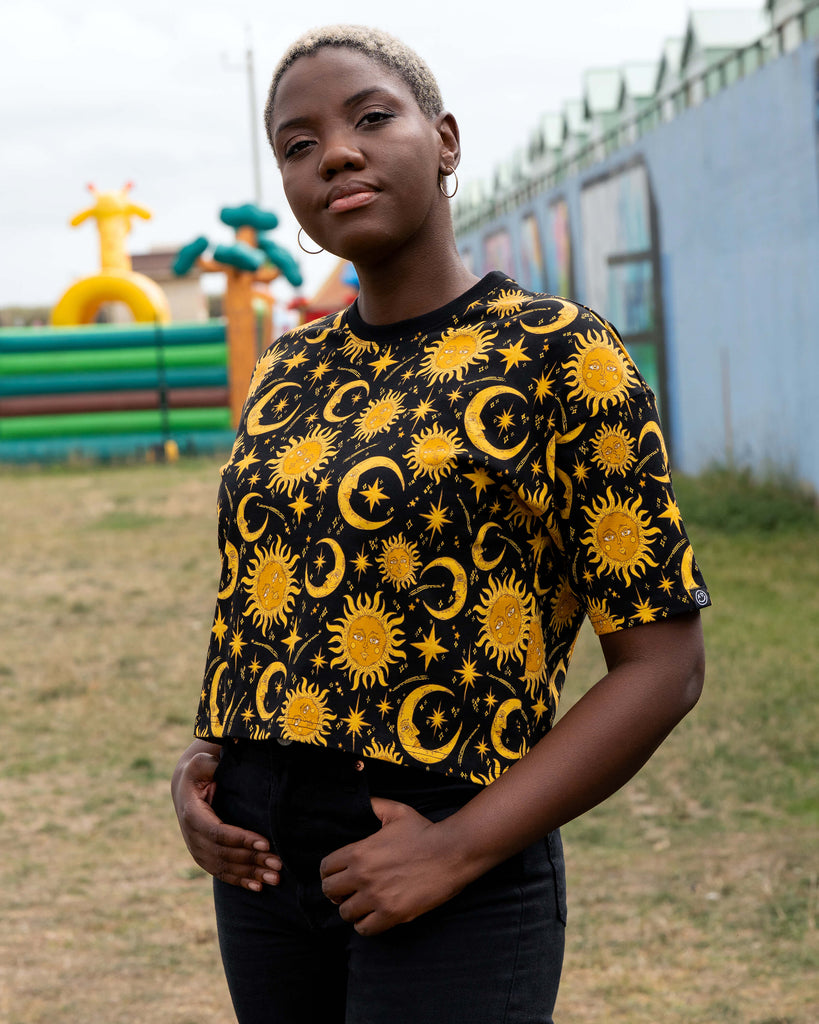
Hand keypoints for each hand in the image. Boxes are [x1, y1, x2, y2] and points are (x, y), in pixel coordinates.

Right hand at [170, 741, 281, 891]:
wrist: (184, 788)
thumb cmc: (199, 772)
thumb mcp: (200, 763)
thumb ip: (208, 763)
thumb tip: (219, 760)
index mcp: (193, 815)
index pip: (219, 833)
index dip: (242, 839)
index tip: (266, 843)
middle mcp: (193, 837)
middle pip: (225, 854)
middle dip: (252, 860)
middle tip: (278, 864)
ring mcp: (197, 850)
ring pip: (225, 867)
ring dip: (250, 874)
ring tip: (275, 878)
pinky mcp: (203, 857)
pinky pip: (222, 873)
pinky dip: (240, 881)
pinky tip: (258, 887)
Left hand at [319, 797, 468, 934]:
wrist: (451, 853)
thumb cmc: (424, 831)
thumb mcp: (396, 811)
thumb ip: (373, 805)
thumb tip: (360, 802)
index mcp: (359, 851)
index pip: (326, 868)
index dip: (329, 871)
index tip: (338, 874)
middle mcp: (363, 876)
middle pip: (330, 891)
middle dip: (336, 891)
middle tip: (348, 890)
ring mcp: (377, 897)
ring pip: (345, 913)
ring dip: (351, 909)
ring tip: (361, 903)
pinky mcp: (392, 914)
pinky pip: (364, 929)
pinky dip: (365, 925)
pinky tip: (372, 916)